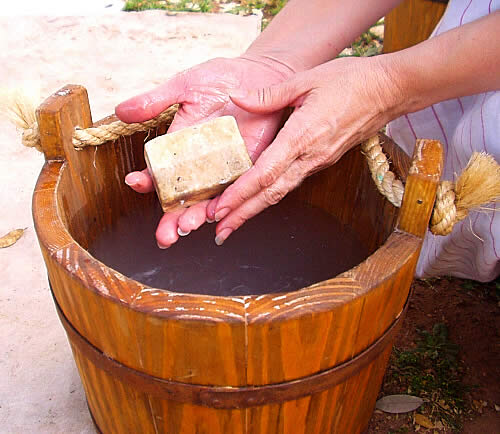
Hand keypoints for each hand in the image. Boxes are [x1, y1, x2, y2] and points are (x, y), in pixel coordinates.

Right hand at [115, 56, 293, 247]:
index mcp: (180, 147)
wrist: (262, 76)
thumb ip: (156, 100)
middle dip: (172, 219)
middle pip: (182, 198)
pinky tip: (218, 216)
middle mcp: (200, 165)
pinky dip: (228, 205)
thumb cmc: (222, 78)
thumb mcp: (184, 86)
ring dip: (196, 217)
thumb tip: (120, 110)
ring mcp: (224, 169)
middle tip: (164, 236)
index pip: (160, 171)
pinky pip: (237, 192)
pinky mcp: (248, 168)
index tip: (136, 182)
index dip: (148, 181)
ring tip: (186, 228)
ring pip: (207, 201)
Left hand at [212, 55, 401, 244]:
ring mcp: (318, 162)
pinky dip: (270, 196)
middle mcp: (310, 157)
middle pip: (271, 194)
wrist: (389, 91)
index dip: (240, 193)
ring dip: (254, 210)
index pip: (266, 173)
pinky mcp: (323, 161)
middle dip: (242, 214)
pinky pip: (292, 183)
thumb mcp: (306, 80)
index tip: (220, 208)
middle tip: (219, 232)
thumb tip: (237, 97)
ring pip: (281, 192)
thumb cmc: (351, 81)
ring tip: (232, 224)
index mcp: (303, 136)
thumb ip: (269, 95)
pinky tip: (257, 200)